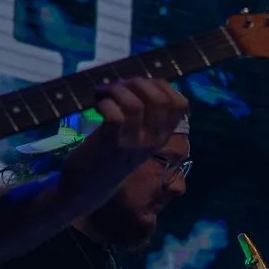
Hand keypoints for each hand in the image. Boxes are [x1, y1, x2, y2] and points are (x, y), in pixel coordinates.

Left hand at [72, 77, 186, 177]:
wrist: (88, 187)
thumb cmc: (109, 155)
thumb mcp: (136, 137)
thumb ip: (143, 115)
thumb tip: (138, 81)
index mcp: (162, 135)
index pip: (180, 104)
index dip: (161, 85)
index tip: (139, 86)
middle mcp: (153, 140)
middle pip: (159, 98)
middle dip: (136, 83)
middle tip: (117, 87)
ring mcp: (133, 143)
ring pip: (135, 103)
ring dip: (116, 90)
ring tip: (103, 94)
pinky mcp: (111, 144)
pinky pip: (114, 114)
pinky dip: (104, 103)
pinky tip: (96, 105)